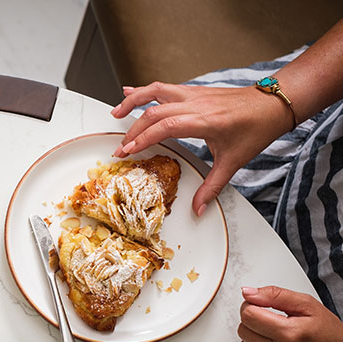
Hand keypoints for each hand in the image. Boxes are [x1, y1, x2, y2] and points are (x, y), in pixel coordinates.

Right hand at [110, 83, 294, 215]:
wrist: (273, 104)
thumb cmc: (256, 128)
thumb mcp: (233, 161)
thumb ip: (212, 186)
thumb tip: (198, 208)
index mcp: (204, 120)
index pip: (164, 126)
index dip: (142, 139)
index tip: (126, 151)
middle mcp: (195, 104)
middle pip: (154, 112)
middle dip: (133, 130)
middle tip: (121, 147)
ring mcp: (193, 94)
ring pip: (154, 92)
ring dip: (132, 101)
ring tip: (115, 113)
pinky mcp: (192, 91)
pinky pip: (163, 87)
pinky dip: (143, 91)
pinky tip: (129, 92)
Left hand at [237, 286, 342, 341]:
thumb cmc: (330, 336)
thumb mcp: (309, 306)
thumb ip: (275, 295)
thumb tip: (247, 293)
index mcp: (290, 334)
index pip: (247, 315)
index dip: (252, 307)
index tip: (261, 308)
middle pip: (243, 331)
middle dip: (254, 323)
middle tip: (274, 324)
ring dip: (256, 341)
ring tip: (278, 340)